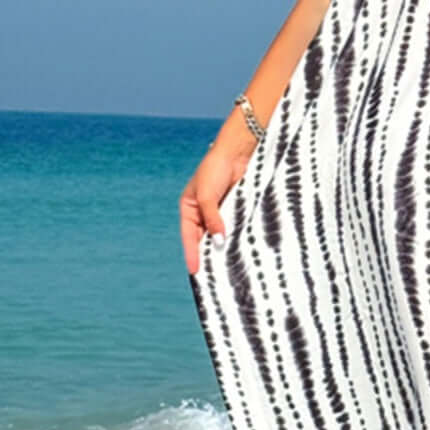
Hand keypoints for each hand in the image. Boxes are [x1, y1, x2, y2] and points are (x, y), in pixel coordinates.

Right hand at [180, 132, 256, 274]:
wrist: (237, 152)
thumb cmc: (216, 169)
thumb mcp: (208, 195)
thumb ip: (213, 218)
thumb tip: (219, 241)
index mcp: (189, 208)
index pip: (189, 236)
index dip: (192, 254)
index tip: (195, 272)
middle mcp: (203, 212)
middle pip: (203, 239)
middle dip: (207, 256)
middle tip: (212, 278)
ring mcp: (220, 212)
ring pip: (220, 235)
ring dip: (223, 249)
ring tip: (227, 270)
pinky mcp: (236, 209)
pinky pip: (234, 228)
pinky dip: (235, 239)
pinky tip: (240, 251)